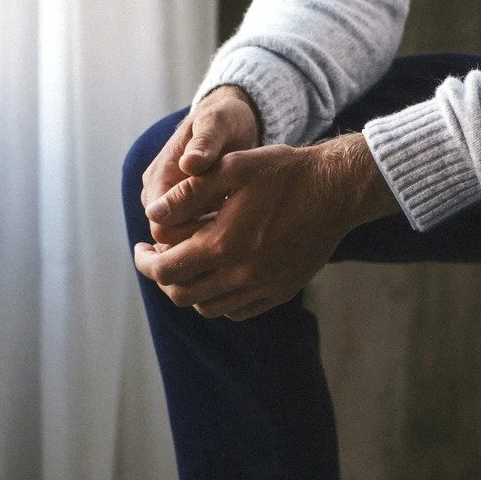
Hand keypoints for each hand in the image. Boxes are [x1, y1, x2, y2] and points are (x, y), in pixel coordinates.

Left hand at [133, 133, 397, 319]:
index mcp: (223, 243)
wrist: (337, 189)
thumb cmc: (284, 172)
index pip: (165, 270)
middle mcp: (242, 273)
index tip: (143, 247)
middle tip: (160, 255)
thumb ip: (188, 193)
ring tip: (188, 263)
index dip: (145, 261)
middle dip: (163, 276)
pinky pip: (238, 311)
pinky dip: (219, 299)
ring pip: (208, 307)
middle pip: (182, 294)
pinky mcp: (282, 291)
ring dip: (190, 289)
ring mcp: (264, 287)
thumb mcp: (232, 168)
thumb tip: (152, 214)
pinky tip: (219, 274)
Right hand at [140, 86, 259, 247]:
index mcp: (159, 175)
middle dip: (197, 236)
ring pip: (179, 237)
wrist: (229, 122)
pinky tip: (236, 223)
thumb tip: (189, 164)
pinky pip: (191, 231)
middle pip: (167, 235)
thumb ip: (205, 143)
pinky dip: (210, 231)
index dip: (188, 230)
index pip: (161, 221)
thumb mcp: (218, 124)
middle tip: (236, 227)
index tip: (225, 221)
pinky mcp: (184, 207)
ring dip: (205, 235)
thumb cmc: (224, 120)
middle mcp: (157, 192)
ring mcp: (169, 201)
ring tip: (238, 224)